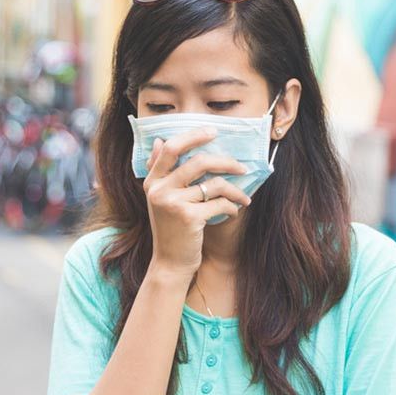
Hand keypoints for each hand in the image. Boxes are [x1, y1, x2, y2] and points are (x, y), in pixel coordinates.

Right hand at [143, 129, 250, 275]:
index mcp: (151, 182)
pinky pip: (219, 203)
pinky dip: (231, 207)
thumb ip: (158, 171)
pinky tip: (234, 212)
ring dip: (235, 189)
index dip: (193, 136)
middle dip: (226, 162)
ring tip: (244, 197)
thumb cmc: (170, 229)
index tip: (213, 131)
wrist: (170, 263)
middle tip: (241, 166)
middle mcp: (159, 190)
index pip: (170, 148)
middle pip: (198, 161)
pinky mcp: (189, 218)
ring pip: (214, 183)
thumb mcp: (159, 199)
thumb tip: (157, 140)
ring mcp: (173, 203)